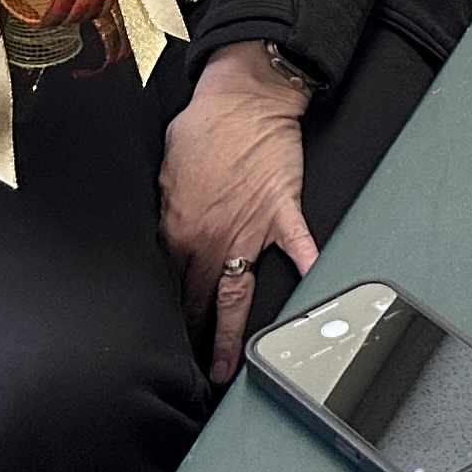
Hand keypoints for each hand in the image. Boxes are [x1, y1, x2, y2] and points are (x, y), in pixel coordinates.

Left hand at [164, 43, 318, 382]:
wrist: (243, 97)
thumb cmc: (202, 127)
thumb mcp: (163, 172)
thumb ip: (163, 212)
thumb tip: (161, 237)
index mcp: (176, 229)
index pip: (165, 285)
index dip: (163, 316)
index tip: (159, 342)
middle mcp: (209, 238)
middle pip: (196, 301)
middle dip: (190, 339)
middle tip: (187, 374)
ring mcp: (247, 230)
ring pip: (234, 296)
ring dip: (228, 335)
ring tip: (226, 368)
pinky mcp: (282, 212)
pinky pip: (297, 248)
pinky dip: (306, 269)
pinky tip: (312, 293)